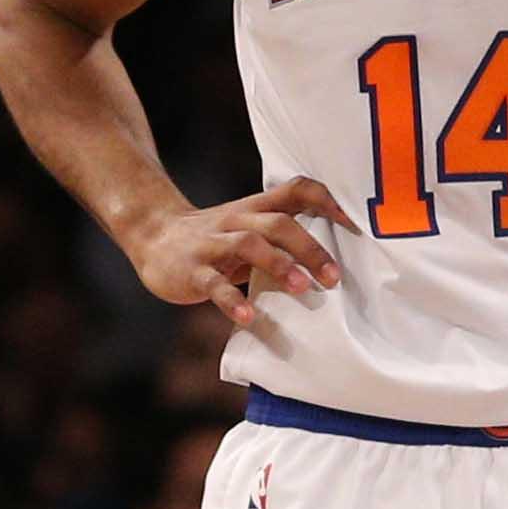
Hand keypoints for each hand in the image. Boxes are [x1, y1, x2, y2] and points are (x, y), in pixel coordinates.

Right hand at [126, 180, 355, 324]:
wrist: (152, 235)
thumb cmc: (215, 239)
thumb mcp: (248, 229)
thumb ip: (281, 239)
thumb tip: (335, 261)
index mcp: (255, 209)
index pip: (296, 190)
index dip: (327, 201)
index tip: (355, 224)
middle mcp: (236, 221)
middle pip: (277, 223)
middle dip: (309, 248)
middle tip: (334, 277)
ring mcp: (211, 245)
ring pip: (248, 245)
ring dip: (278, 266)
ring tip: (302, 289)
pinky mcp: (191, 271)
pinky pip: (213, 285)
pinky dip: (233, 302)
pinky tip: (250, 318)